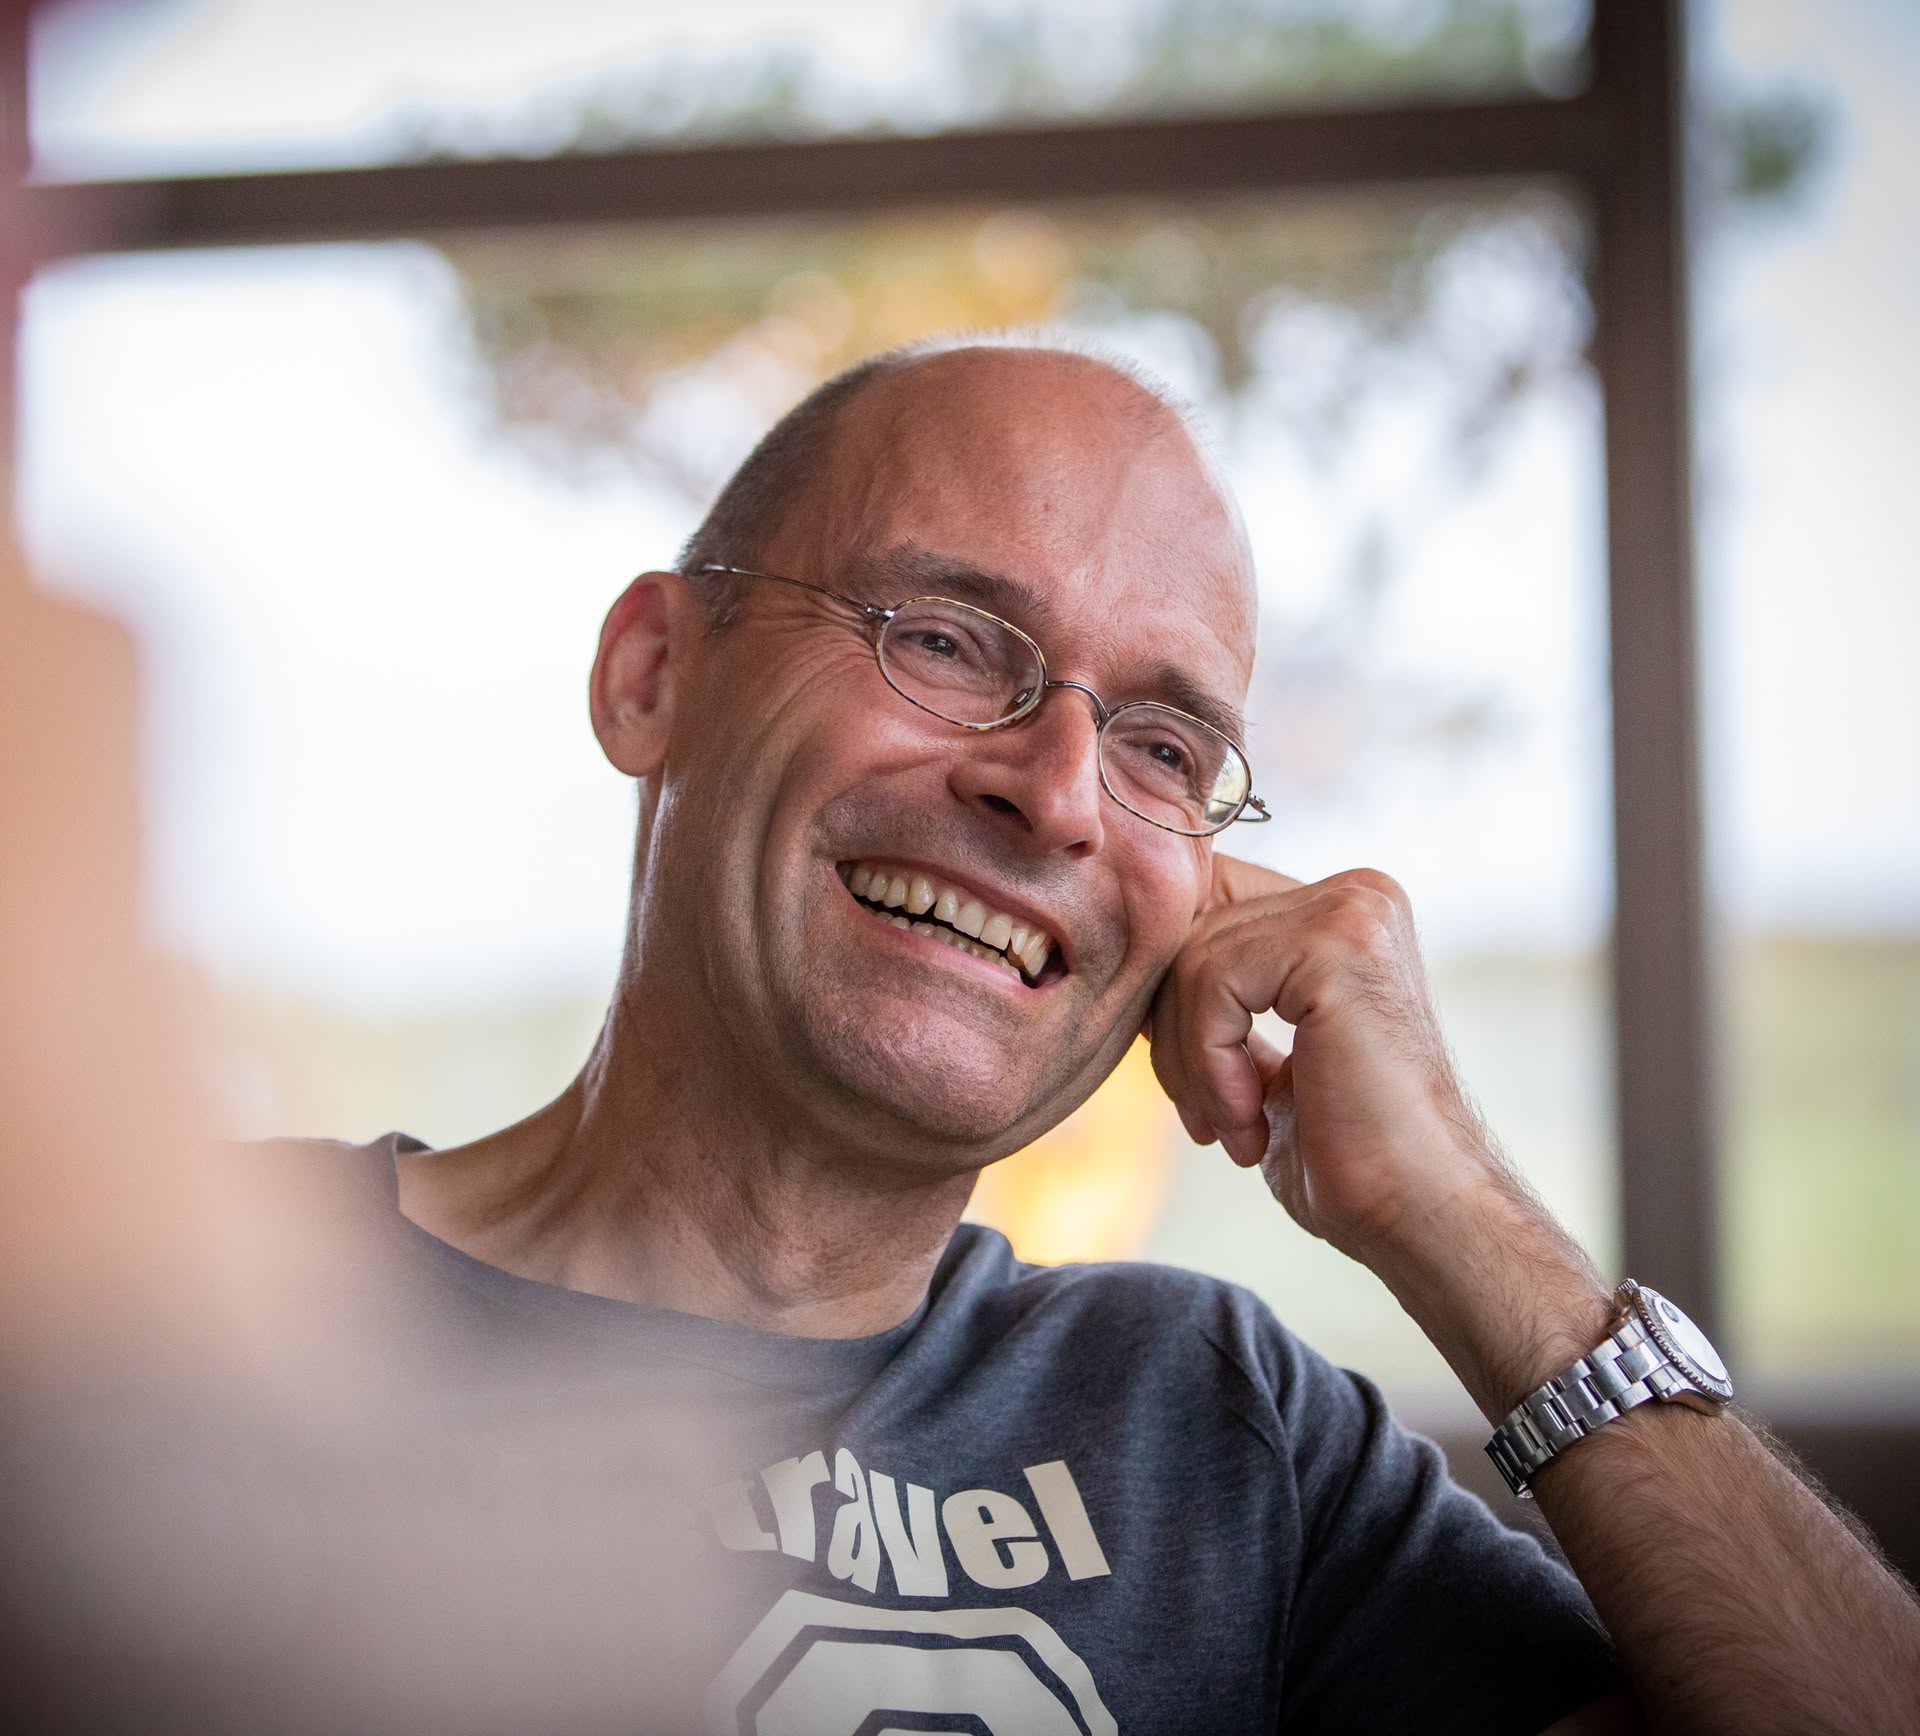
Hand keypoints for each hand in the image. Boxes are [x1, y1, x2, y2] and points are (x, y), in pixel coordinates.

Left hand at [1146, 856, 1496, 1263]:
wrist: (1416, 1213)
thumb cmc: (1344, 1154)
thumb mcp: (1265, 1056)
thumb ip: (1221, 999)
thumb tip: (1135, 967)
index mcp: (1344, 912)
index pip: (1203, 904)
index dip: (1167, 993)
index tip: (1187, 1081)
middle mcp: (1355, 895)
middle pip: (1190, 927)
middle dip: (1172, 1032)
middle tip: (1205, 1119)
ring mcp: (1351, 912)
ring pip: (1192, 959)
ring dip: (1191, 1064)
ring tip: (1235, 1130)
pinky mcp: (1336, 944)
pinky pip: (1212, 982)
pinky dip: (1210, 1066)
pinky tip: (1250, 1125)